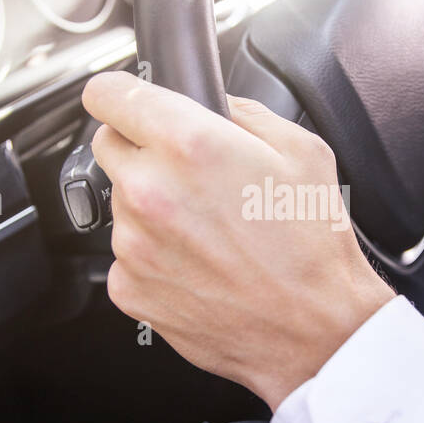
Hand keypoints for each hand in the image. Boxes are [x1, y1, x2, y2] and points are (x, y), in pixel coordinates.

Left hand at [83, 72, 395, 410]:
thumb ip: (242, 111)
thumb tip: (213, 104)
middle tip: (192, 174)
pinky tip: (199, 263)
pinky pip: (127, 253)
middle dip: (142, 149)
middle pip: (109, 146)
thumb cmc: (313, 247)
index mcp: (189, 145)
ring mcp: (134, 244)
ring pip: (121, 202)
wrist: (315, 330)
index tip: (124, 99)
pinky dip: (154, 254)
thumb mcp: (301, 150)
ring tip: (209, 228)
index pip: (108, 93)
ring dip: (152, 206)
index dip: (118, 92)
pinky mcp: (129, 288)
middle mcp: (150, 191)